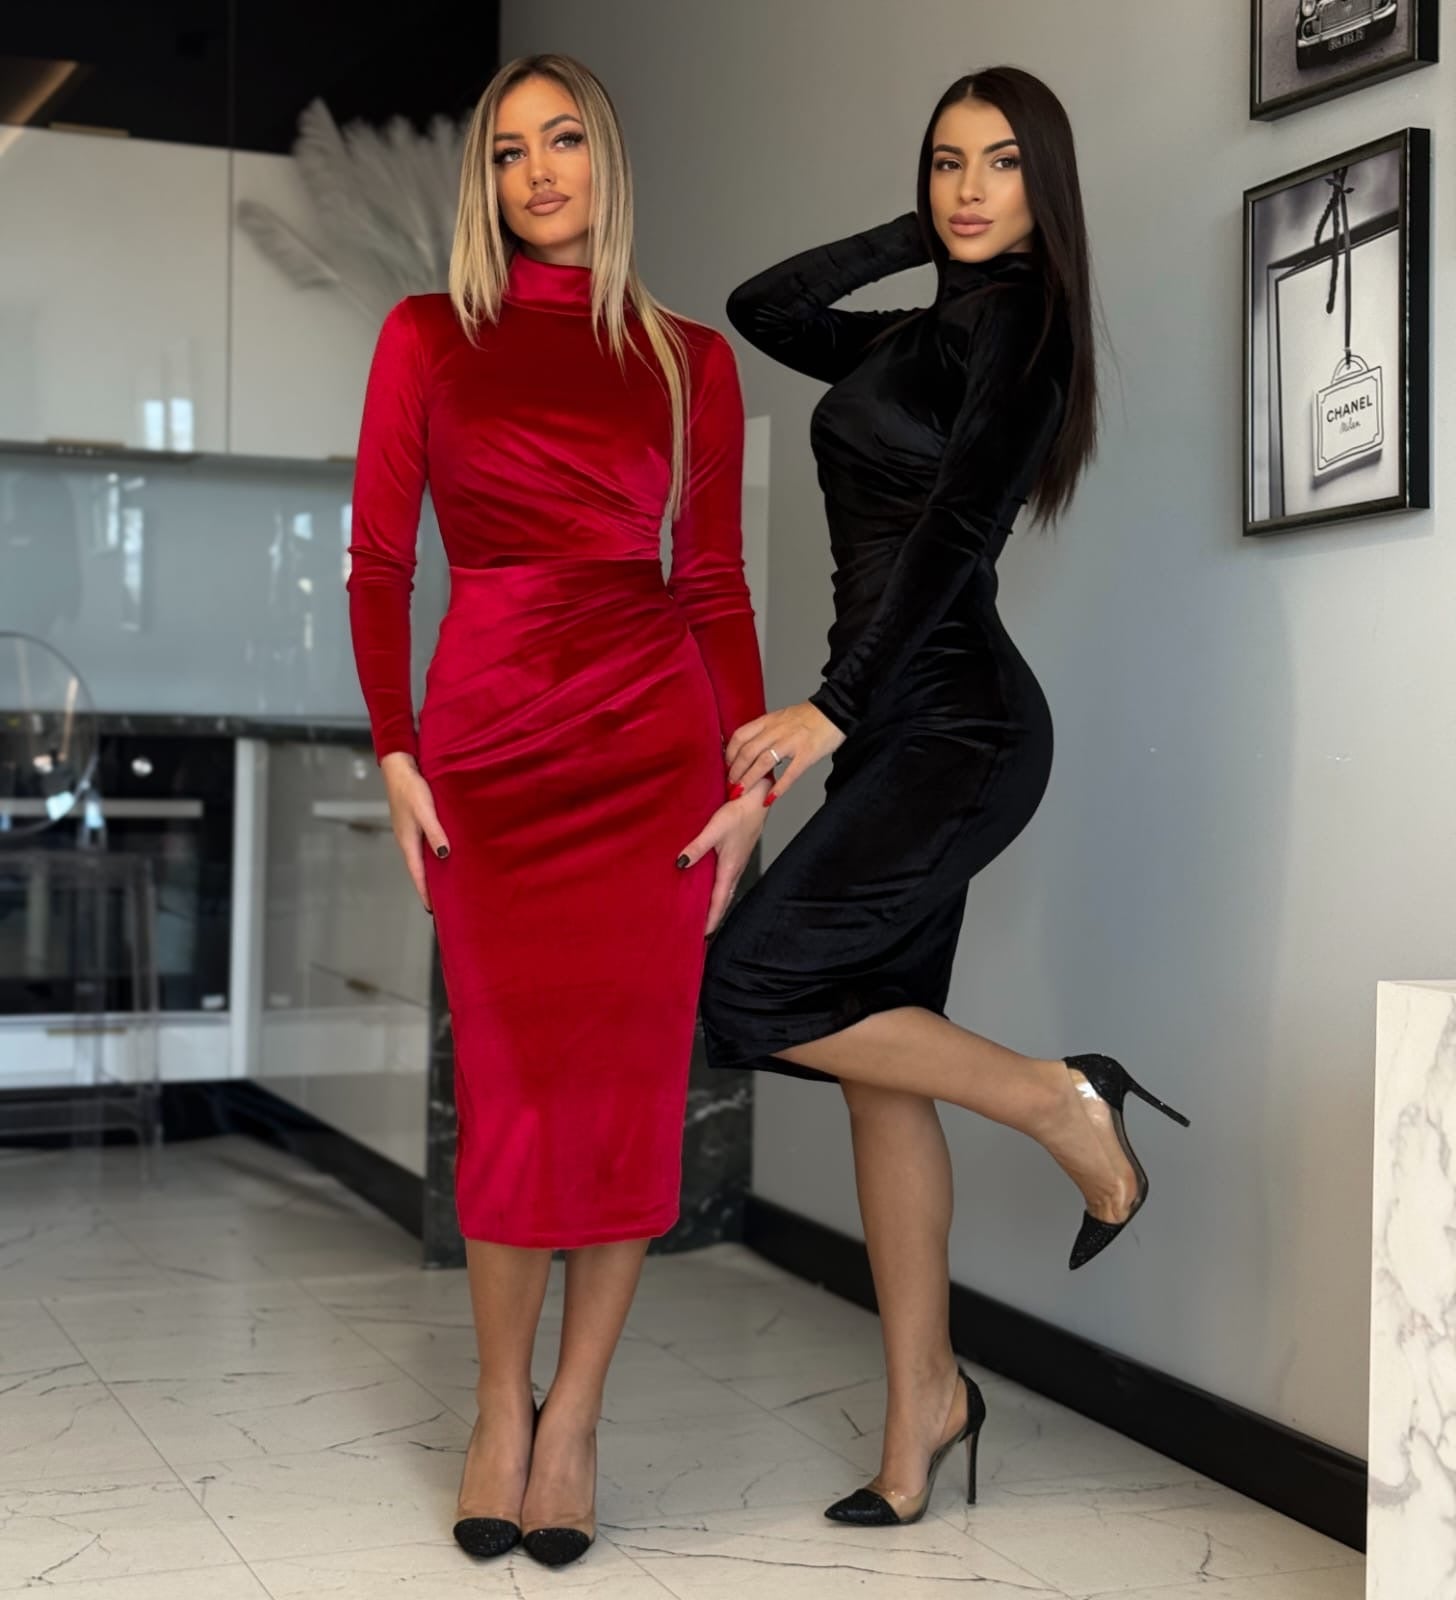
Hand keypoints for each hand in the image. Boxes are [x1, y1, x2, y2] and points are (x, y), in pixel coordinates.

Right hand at [381, 751, 448, 911]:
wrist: (399, 768)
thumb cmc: (411, 788)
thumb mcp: (425, 810)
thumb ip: (435, 831)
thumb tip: (444, 853)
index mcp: (408, 842)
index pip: (417, 874)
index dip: (425, 892)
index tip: (432, 910)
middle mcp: (408, 841)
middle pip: (419, 869)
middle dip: (428, 886)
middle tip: (442, 903)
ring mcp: (410, 832)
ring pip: (421, 858)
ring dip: (431, 871)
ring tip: (445, 884)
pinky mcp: (413, 824)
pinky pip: (423, 845)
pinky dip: (432, 855)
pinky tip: (443, 855)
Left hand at [675, 776, 770, 934]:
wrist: (757, 799)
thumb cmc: (739, 812)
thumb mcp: (714, 829)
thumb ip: (697, 847)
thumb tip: (680, 863)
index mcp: (730, 868)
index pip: (719, 901)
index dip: (711, 919)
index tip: (704, 935)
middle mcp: (735, 869)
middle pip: (723, 900)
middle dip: (714, 916)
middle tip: (703, 931)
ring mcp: (737, 862)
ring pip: (726, 890)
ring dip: (717, 904)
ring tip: (706, 914)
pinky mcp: (737, 854)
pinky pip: (727, 879)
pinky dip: (720, 890)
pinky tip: (712, 886)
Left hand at [725, 702, 844, 804]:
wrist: (835, 711)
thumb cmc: (808, 717)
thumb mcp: (780, 718)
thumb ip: (765, 731)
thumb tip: (748, 747)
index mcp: (769, 721)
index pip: (740, 736)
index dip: (730, 754)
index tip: (726, 767)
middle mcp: (777, 731)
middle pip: (748, 752)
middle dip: (736, 771)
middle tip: (731, 785)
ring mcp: (792, 742)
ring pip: (764, 762)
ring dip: (750, 779)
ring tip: (742, 792)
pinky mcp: (807, 754)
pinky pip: (790, 773)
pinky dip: (779, 787)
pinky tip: (770, 798)